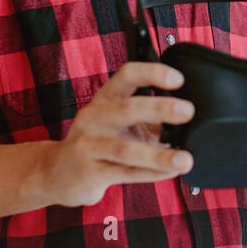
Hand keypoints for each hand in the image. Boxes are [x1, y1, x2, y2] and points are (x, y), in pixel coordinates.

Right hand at [36, 62, 195, 206]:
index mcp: (104, 99)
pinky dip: (151, 173)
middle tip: (188, 111)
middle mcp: (94, 118)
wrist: (55, 173)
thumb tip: (191, 122)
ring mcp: (88, 145)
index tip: (178, 80)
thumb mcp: (120, 125)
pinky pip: (125, 173)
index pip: (127, 75)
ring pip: (125, 149)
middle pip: (126, 108)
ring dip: (158, 155)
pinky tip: (170, 172)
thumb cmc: (97, 143)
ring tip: (185, 160)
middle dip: (159, 108)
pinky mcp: (89, 172)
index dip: (153, 73)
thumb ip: (151, 122)